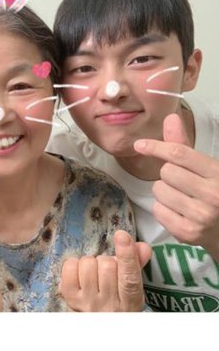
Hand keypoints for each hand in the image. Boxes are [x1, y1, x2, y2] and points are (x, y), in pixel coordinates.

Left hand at [59, 230, 150, 311]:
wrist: (94, 325)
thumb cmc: (115, 302)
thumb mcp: (130, 288)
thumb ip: (136, 264)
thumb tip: (143, 246)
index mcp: (129, 301)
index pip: (129, 277)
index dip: (126, 255)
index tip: (122, 236)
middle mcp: (108, 304)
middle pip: (107, 265)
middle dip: (107, 260)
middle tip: (107, 271)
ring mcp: (87, 302)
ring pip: (88, 263)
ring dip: (91, 262)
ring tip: (94, 273)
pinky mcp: (69, 297)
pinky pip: (70, 267)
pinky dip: (74, 264)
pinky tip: (79, 273)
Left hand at [134, 113, 218, 259]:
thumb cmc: (213, 192)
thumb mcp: (205, 167)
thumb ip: (184, 145)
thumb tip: (170, 118)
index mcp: (218, 173)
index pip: (179, 154)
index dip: (156, 147)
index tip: (140, 145)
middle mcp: (213, 195)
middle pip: (166, 172)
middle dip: (167, 175)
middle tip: (182, 183)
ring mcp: (201, 216)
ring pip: (159, 190)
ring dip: (163, 192)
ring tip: (181, 198)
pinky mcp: (188, 232)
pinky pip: (157, 210)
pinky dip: (162, 209)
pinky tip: (178, 211)